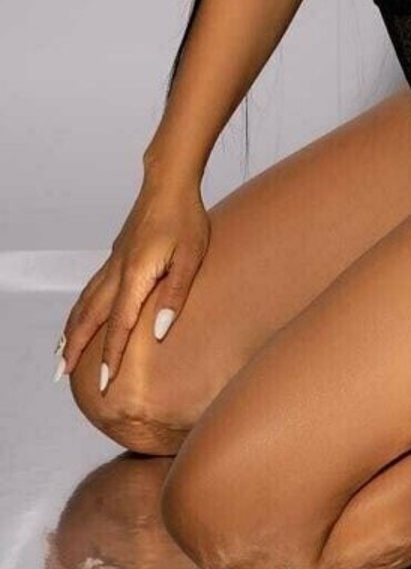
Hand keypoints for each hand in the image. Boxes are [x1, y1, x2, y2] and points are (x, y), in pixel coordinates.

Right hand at [57, 176, 209, 390]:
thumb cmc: (185, 219)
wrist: (168, 183)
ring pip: (84, 304)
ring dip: (70, 332)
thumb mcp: (190, 257)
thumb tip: (159, 332)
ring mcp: (113, 263)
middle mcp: (116, 272)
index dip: (110, 357)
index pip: (119, 326)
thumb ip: (174, 295)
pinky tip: (79, 318)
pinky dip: (78, 310)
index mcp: (134, 276)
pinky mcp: (115, 256)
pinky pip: (90, 290)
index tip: (103, 385)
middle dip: (74, 350)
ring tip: (60, 356)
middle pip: (89, 318)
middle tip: (61, 377)